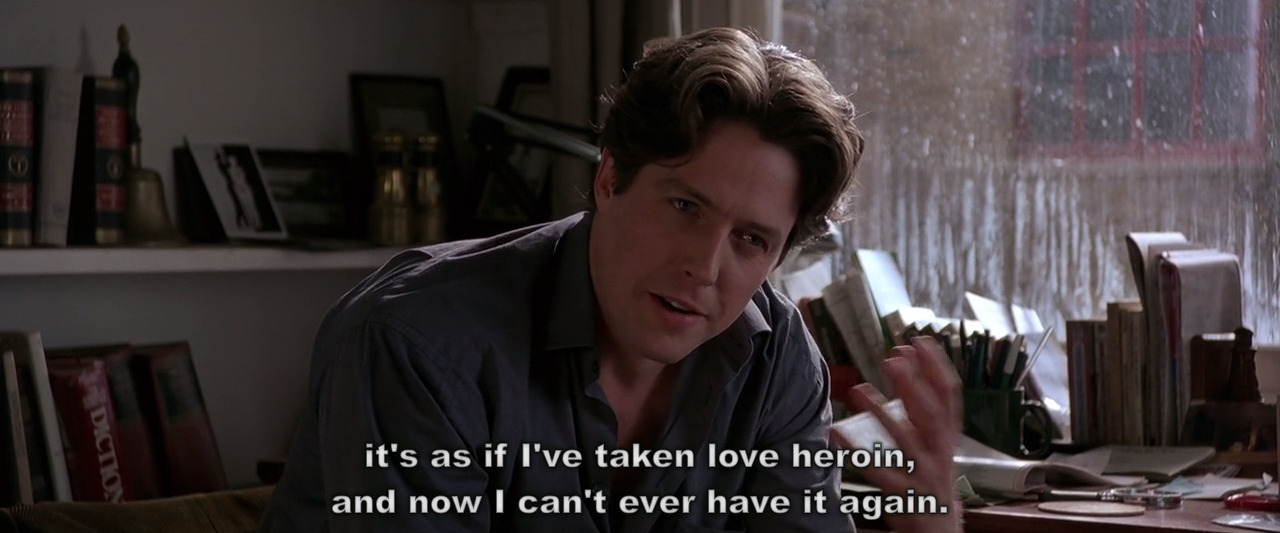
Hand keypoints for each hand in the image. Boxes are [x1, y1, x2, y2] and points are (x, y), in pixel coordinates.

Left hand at [831, 336, 962, 532]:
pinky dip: (859, 453)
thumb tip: (903, 365)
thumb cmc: (931, 478)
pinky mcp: (905, 495)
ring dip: (883, 414)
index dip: (938, 368)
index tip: (920, 341)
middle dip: (914, 386)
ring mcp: (924, 475)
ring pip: (906, 442)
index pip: (950, 396)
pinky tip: (838, 434)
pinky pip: (881, 472)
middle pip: (932, 415)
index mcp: (948, 439)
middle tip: (893, 358)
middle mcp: (940, 454)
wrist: (939, 528)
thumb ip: (919, 409)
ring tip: (859, 390)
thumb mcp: (935, 444)